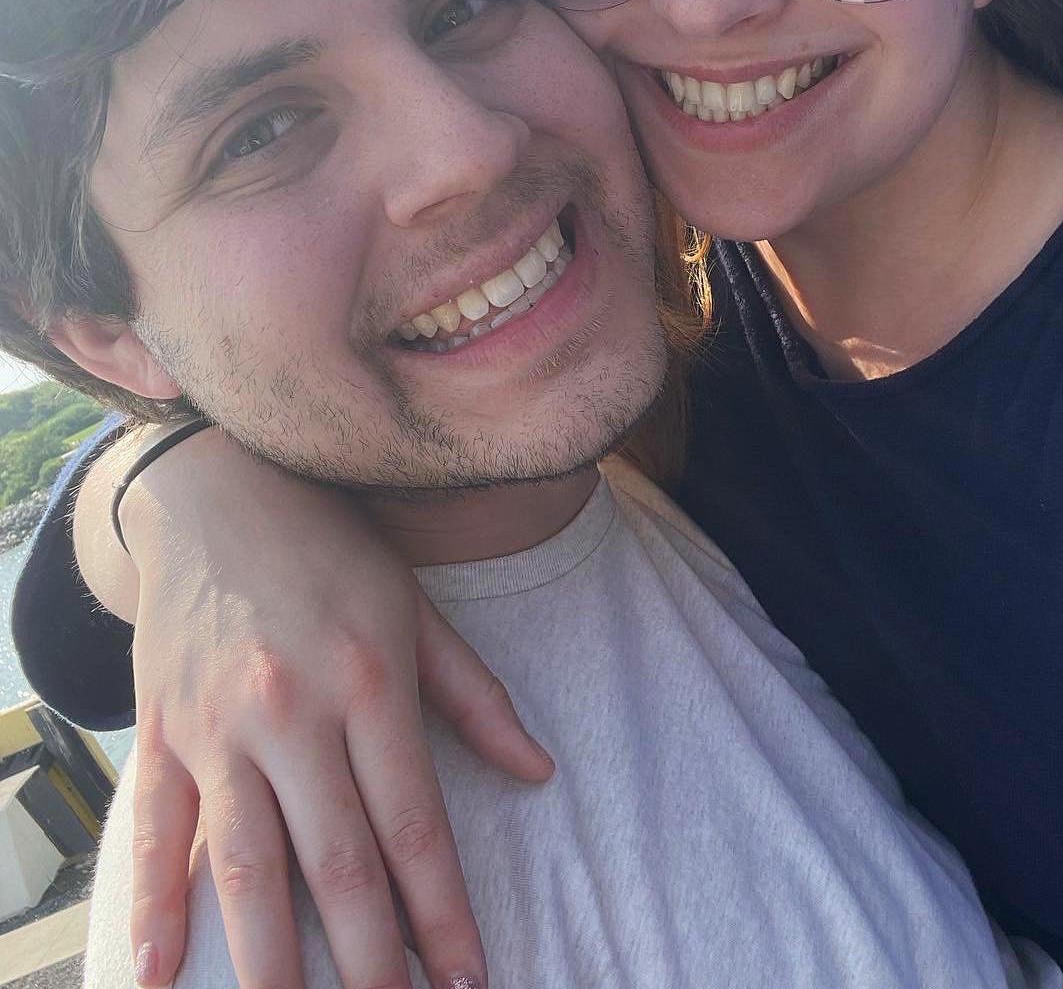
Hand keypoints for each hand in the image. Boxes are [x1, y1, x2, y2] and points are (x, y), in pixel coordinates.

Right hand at [109, 432, 552, 988]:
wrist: (220, 491)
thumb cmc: (336, 552)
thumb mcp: (418, 609)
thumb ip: (478, 697)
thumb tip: (540, 772)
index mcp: (371, 681)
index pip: (414, 822)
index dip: (441, 910)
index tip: (467, 976)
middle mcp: (294, 711)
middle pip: (336, 862)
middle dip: (369, 961)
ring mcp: (219, 726)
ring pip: (247, 866)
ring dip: (271, 962)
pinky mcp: (161, 729)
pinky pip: (156, 833)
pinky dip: (153, 912)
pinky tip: (163, 982)